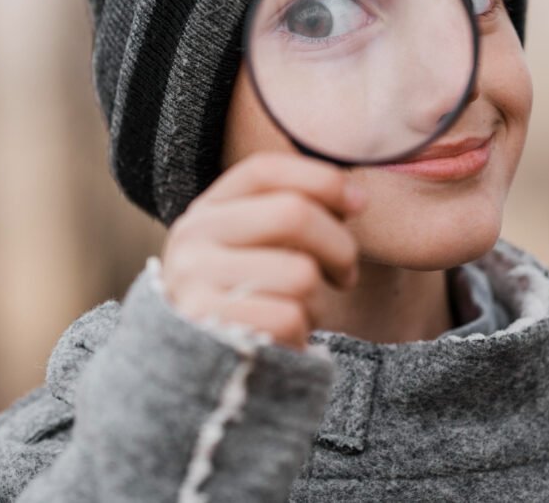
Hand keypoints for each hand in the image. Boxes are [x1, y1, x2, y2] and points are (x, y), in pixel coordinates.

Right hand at [160, 152, 365, 351]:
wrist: (189, 376)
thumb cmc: (245, 302)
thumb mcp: (255, 249)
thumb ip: (293, 216)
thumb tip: (356, 197)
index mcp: (208, 210)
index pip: (266, 171)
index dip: (322, 180)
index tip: (359, 203)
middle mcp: (193, 236)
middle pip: (293, 214)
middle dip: (340, 246)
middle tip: (346, 275)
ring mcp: (194, 281)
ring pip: (300, 273)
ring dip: (319, 301)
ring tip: (301, 314)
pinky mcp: (207, 327)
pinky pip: (289, 318)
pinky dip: (301, 334)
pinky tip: (283, 340)